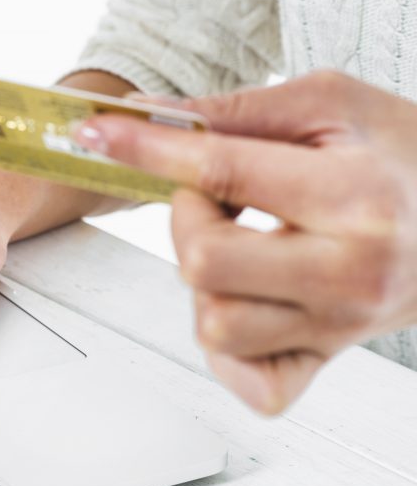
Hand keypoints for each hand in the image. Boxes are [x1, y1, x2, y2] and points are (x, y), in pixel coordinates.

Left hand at [75, 71, 416, 413]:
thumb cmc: (401, 152)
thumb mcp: (329, 103)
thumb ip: (236, 112)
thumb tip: (147, 117)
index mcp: (356, 197)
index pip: (222, 172)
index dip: (145, 149)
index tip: (98, 134)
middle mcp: (351, 271)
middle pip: (204, 264)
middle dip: (186, 218)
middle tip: (215, 194)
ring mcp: (339, 324)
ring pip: (215, 324)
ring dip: (203, 278)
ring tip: (238, 241)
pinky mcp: (328, 357)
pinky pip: (251, 382)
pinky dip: (227, 346)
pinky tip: (242, 296)